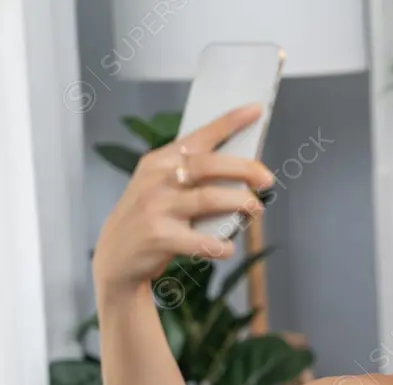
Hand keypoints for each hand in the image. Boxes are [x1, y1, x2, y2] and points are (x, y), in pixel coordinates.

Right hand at [92, 103, 274, 294]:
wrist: (116, 257)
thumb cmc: (151, 218)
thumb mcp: (162, 186)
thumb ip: (194, 176)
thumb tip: (245, 171)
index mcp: (161, 160)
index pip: (200, 136)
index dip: (229, 122)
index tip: (255, 110)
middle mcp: (157, 179)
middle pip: (209, 166)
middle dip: (245, 169)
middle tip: (267, 180)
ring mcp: (156, 207)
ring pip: (209, 199)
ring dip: (240, 203)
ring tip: (255, 209)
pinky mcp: (159, 237)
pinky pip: (201, 241)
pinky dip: (220, 246)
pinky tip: (227, 248)